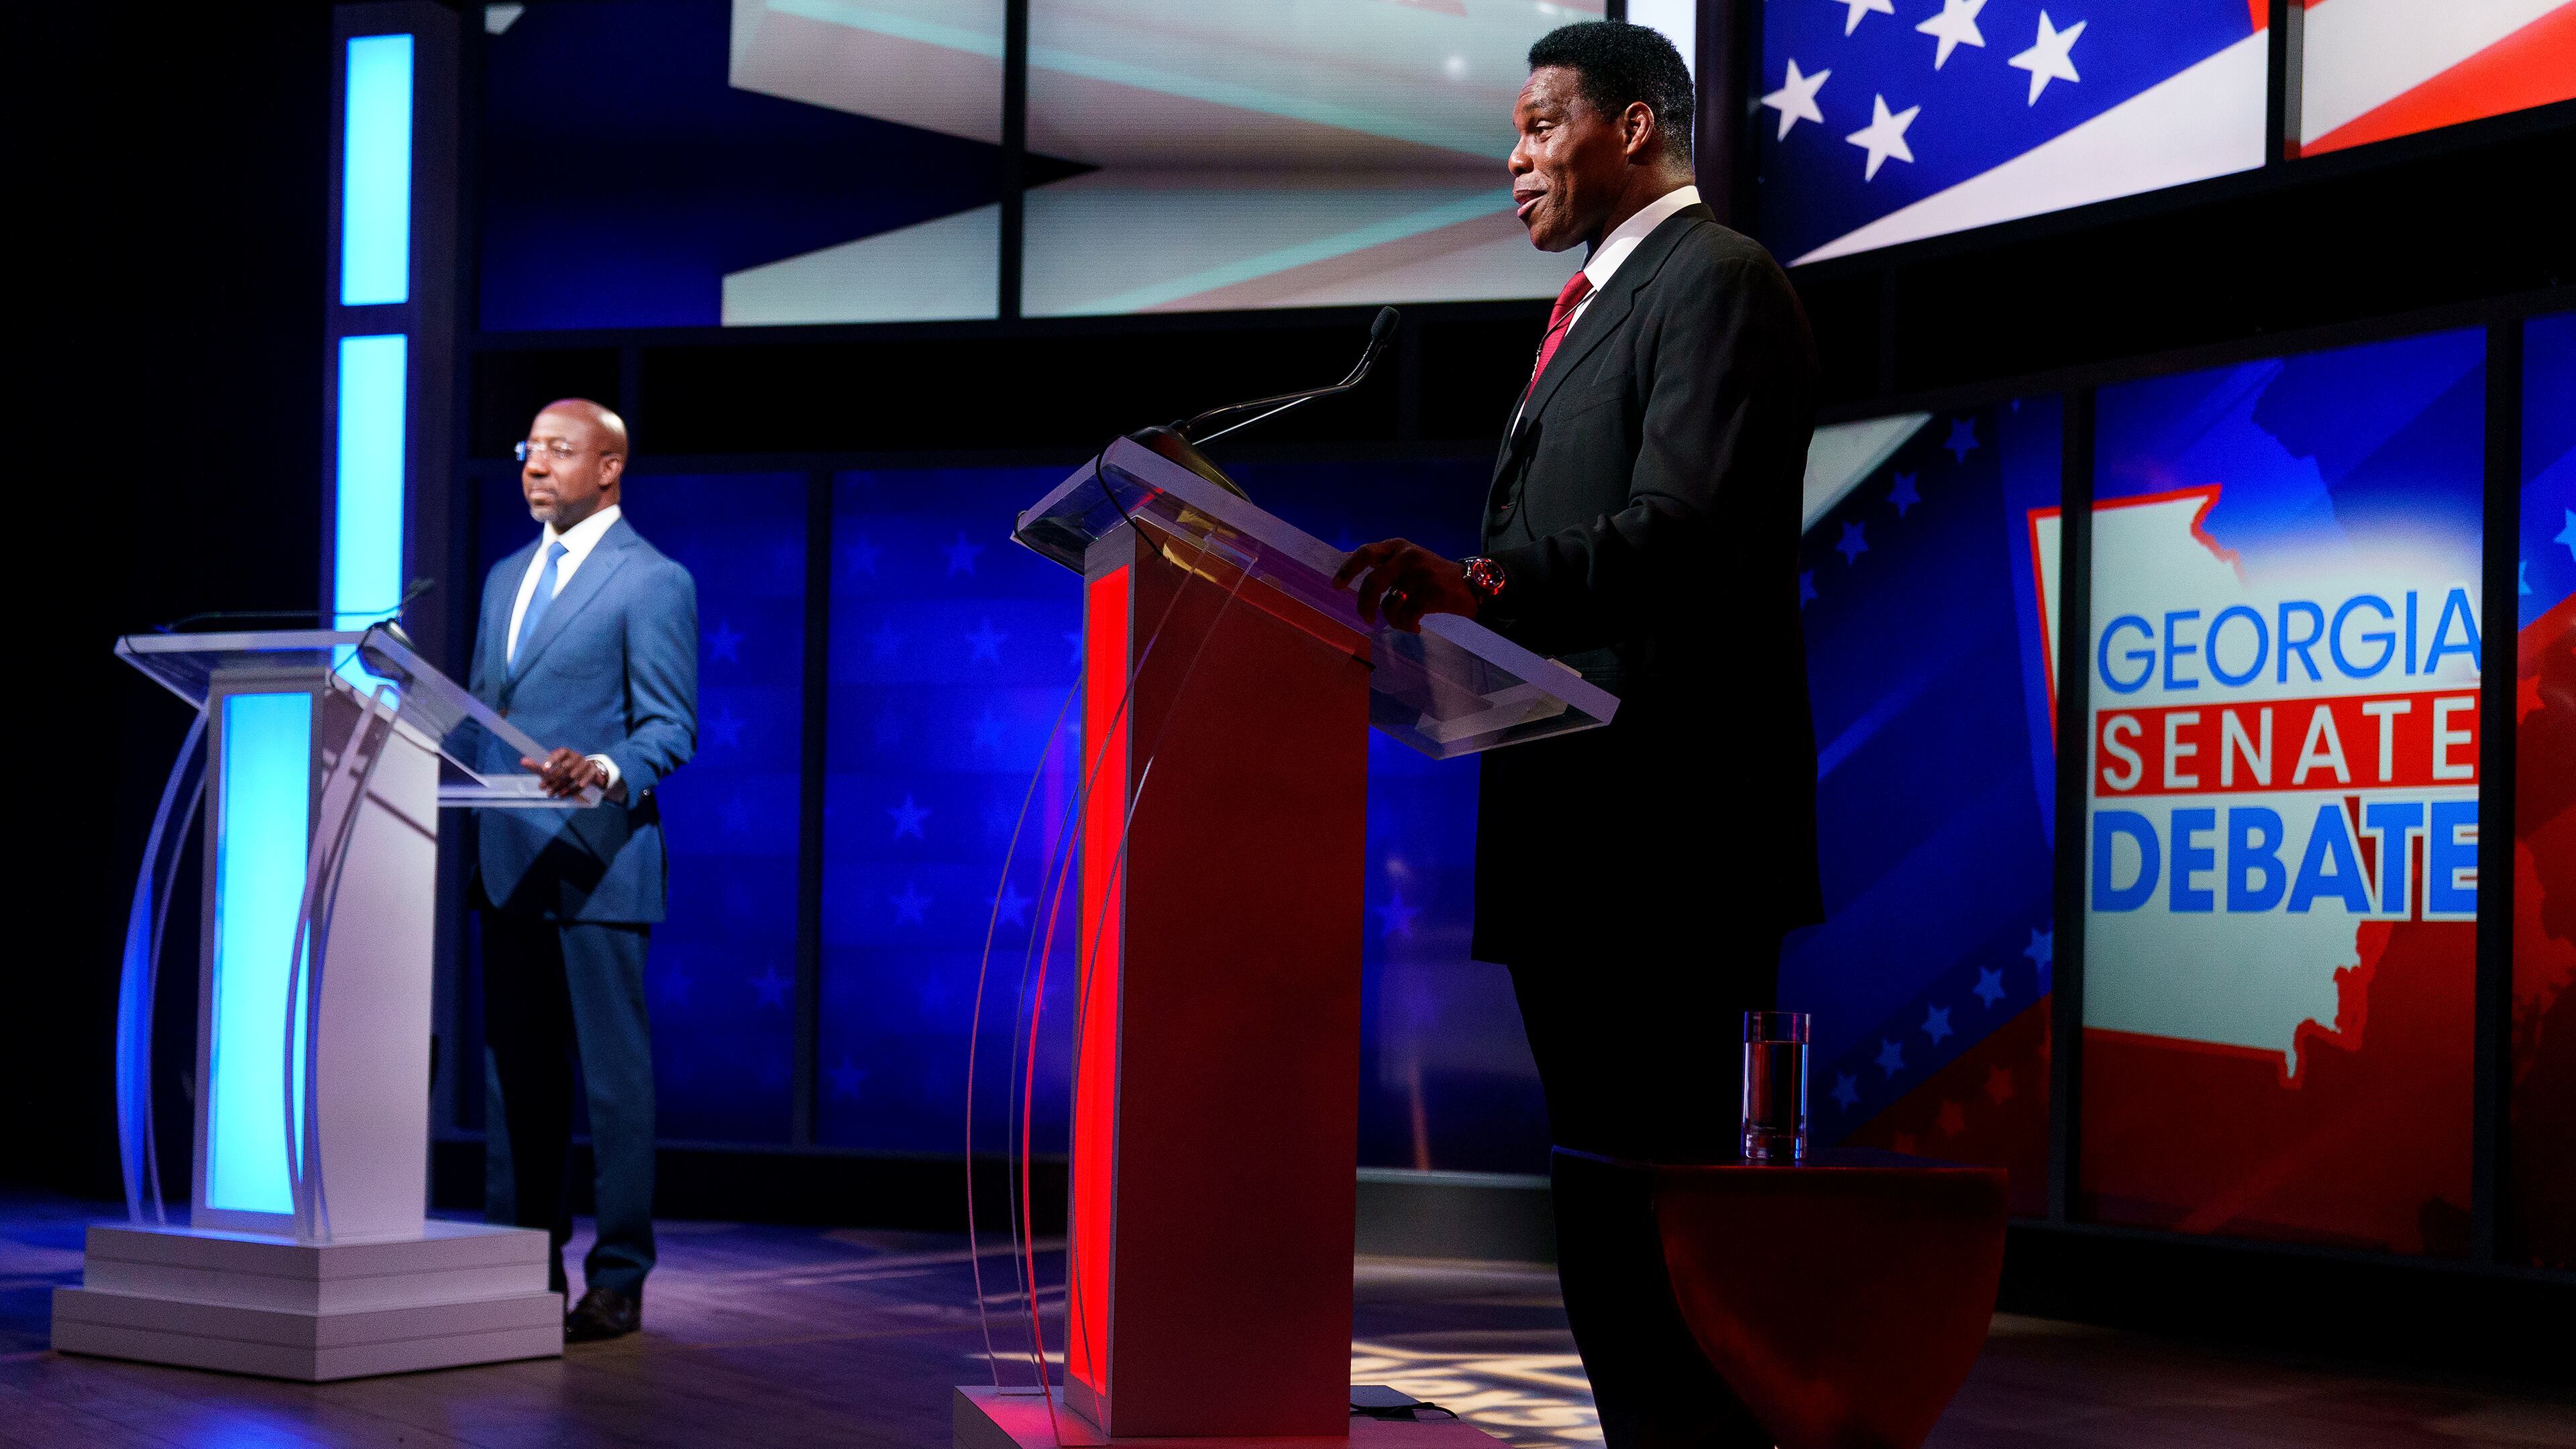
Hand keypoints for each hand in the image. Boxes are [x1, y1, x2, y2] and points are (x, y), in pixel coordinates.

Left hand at [522, 747, 610, 799]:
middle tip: (542, 788)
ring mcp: (586, 764)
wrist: (586, 773)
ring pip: (573, 777)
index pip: (560, 753)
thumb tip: (522, 761)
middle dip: (553, 779)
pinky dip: (571, 790)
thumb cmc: (563, 769)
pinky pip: (582, 784)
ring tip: (550, 794)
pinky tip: (562, 795)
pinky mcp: (592, 773)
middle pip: (565, 767)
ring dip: (560, 786)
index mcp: (566, 752)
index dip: (552, 761)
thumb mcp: (550, 767)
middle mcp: (577, 756)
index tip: (543, 770)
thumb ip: (537, 766)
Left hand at [1331, 539, 1478, 633]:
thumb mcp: (1408, 562)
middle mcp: (1407, 556)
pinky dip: (1407, 627)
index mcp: (1398, 547)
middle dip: (1365, 605)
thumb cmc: (1432, 577)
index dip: (1347, 570)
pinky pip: (1406, 617)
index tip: (1336, 585)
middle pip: (1372, 583)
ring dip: (1394, 620)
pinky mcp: (1430, 593)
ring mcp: (1419, 574)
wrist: (1471, 585)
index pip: (1365, 553)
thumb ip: (1384, 565)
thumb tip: (1348, 566)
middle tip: (1367, 618)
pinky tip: (1416, 628)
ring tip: (1404, 622)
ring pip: (1389, 605)